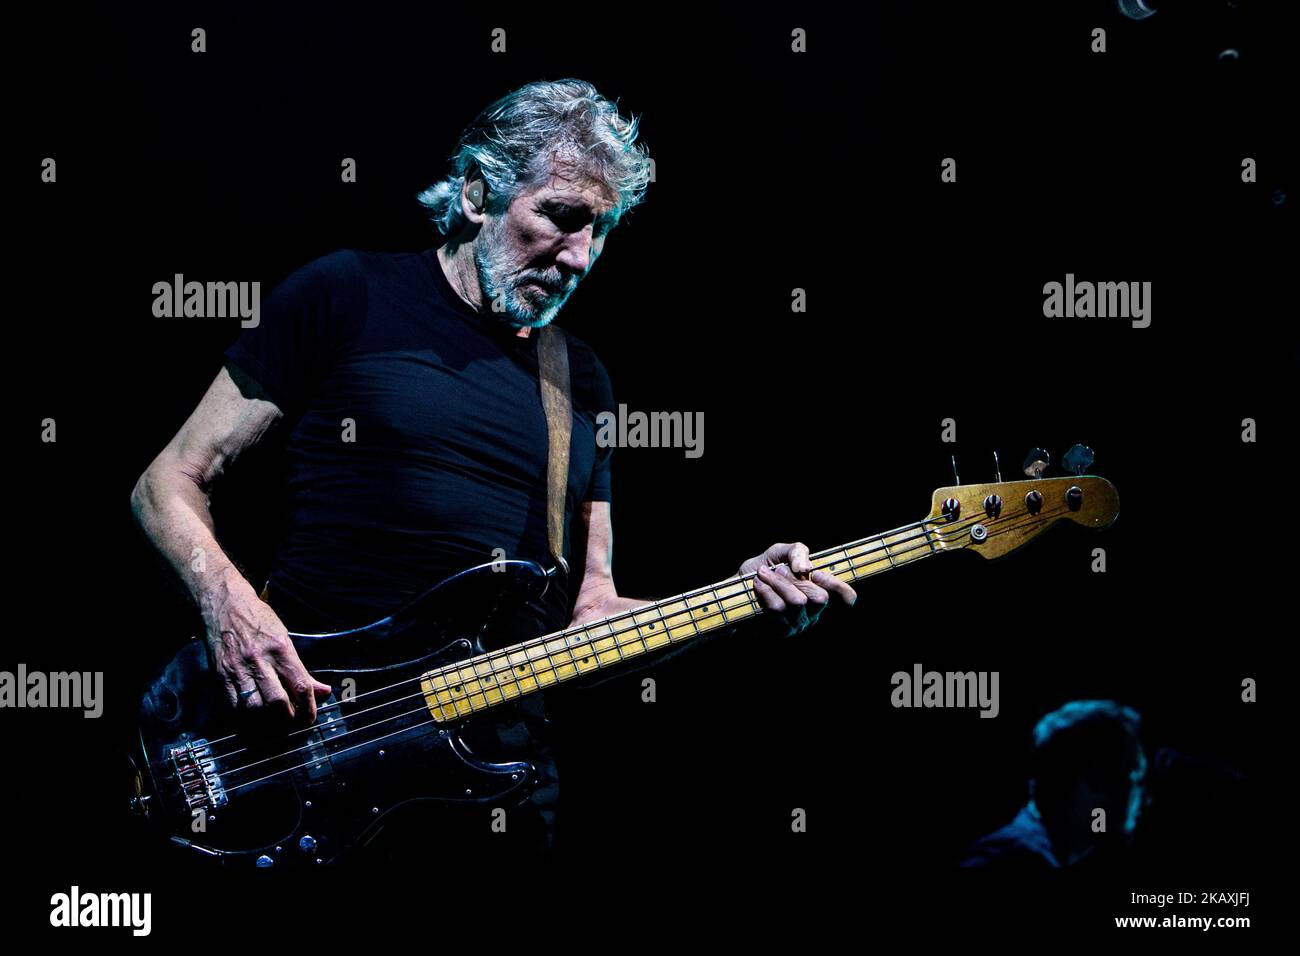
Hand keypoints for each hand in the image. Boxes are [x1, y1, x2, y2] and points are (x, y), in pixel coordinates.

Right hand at [199, 569, 331, 726]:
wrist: (224, 605)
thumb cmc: (258, 620)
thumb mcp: (285, 638)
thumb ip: (302, 669)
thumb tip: (323, 691)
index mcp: (280, 649)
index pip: (300, 686)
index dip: (308, 708)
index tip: (310, 719)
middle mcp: (259, 660)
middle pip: (277, 702)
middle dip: (288, 719)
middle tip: (291, 723)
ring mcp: (237, 669)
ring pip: (253, 708)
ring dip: (265, 723)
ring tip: (273, 726)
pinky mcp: (220, 675)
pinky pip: (232, 705)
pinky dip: (243, 718)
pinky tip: (251, 721)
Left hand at [739, 541, 856, 637]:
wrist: (733, 590)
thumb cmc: (760, 571)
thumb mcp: (778, 553)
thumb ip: (797, 551)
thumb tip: (806, 568)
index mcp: (818, 596)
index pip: (847, 599)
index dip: (838, 586)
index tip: (815, 573)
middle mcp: (812, 615)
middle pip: (819, 598)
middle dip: (796, 578)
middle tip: (779, 569)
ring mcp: (796, 626)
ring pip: (797, 602)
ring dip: (777, 581)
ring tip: (762, 574)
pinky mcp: (777, 631)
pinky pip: (778, 609)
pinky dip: (766, 590)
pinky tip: (757, 583)